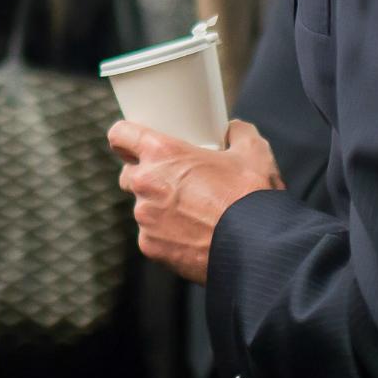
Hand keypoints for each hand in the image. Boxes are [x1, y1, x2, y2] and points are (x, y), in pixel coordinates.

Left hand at [106, 119, 282, 284]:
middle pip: (128, 174)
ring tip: (189, 213)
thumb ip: (238, 133)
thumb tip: (234, 130)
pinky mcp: (150, 247)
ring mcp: (145, 218)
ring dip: (157, 208)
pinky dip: (166, 235)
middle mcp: (146, 183)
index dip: (124, 137)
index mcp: (162, 153)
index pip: (120, 135)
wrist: (256, 247)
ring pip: (142, 208)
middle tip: (172, 180)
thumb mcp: (252, 151)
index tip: (132, 143)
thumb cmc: (251, 195)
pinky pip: (151, 236)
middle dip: (144, 176)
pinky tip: (190, 236)